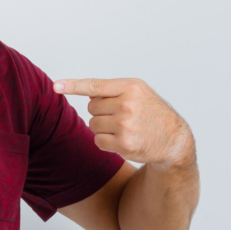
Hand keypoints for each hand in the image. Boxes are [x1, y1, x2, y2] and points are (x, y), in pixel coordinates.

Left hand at [53, 77, 194, 168]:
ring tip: (124, 127)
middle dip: (101, 113)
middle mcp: (127, 104)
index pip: (95, 86)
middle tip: (121, 116)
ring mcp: (125, 125)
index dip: (73, 86)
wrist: (174, 139)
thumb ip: (113, 90)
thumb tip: (87, 94)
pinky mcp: (123, 144)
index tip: (56, 86)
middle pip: (91, 108)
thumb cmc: (152, 112)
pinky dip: (105, 141)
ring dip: (103, 128)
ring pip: (92, 124)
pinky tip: (123, 139)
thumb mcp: (139, 92)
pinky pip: (98, 140)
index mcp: (130, 87)